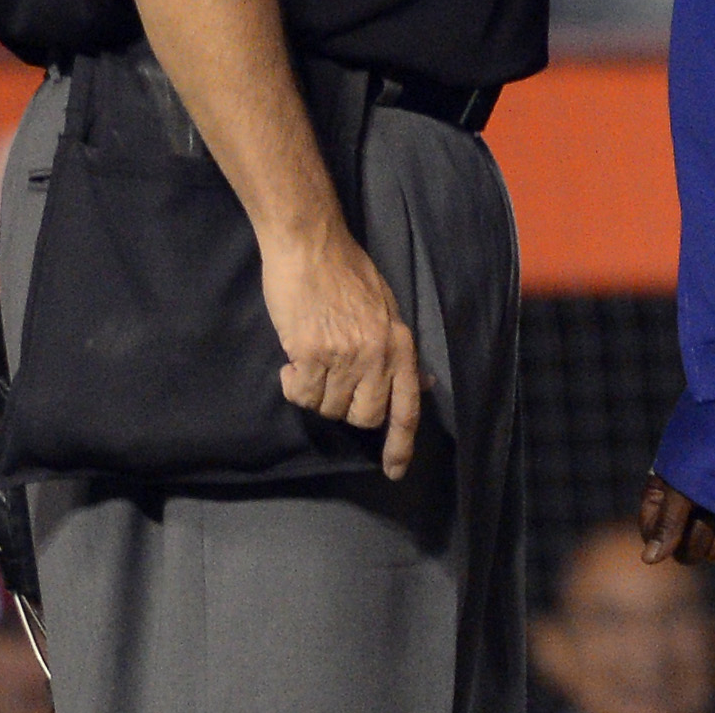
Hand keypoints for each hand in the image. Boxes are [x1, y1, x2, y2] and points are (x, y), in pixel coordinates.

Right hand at [260, 223, 422, 479]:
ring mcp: (345, 355)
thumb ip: (397, 349)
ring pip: (327, 407)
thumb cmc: (345, 272)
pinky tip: (292, 359)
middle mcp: (378, 354)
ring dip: (314, 391)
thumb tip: (423, 384)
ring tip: (310, 357)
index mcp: (400, 342)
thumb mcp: (386, 308)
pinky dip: (291, 383)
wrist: (310, 244)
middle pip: (363, 416)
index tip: (395, 470)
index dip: (401, 443)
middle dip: (344, 408)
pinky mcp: (311, 353)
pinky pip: (299, 393)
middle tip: (330, 380)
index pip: (408, 405)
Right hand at [638, 473, 714, 564]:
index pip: (661, 545)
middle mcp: (685, 514)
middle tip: (711, 499)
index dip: (676, 533)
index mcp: (660, 502)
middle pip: (691, 554)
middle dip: (704, 529)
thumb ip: (668, 522)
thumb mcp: (684, 481)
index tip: (687, 505)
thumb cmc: (707, 441)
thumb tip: (649, 560)